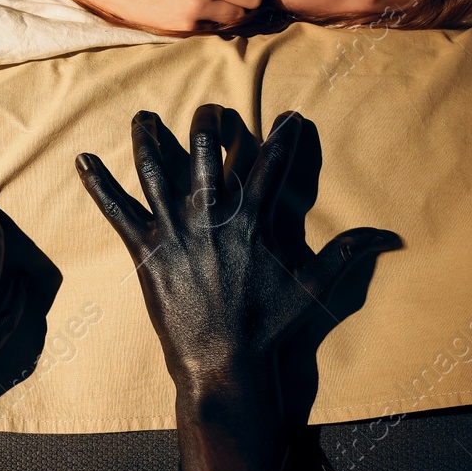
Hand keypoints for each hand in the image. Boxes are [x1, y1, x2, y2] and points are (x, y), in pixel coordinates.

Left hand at [76, 106, 398, 384]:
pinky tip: (82, 160)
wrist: (222, 361)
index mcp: (251, 219)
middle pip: (205, 150)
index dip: (284, 137)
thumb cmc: (267, 326)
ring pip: (156, 168)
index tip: (291, 116)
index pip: (272, 165)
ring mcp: (175, 229)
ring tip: (141, 115)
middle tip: (211, 109)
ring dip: (147, 137)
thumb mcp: (313, 288)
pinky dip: (98, 184)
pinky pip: (116, 210)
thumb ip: (346, 254)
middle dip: (208, 122)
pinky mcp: (145, 249)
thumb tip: (389, 237)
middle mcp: (211, 214)